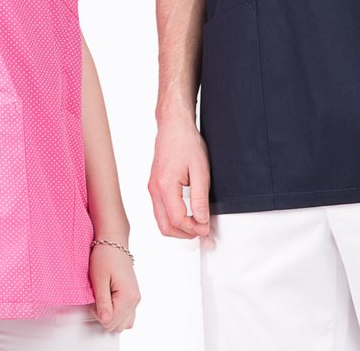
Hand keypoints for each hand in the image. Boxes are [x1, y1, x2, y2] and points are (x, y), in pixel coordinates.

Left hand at [89, 240, 138, 332]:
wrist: (114, 242)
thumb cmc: (105, 257)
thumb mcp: (99, 279)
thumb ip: (103, 302)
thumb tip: (105, 321)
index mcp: (128, 297)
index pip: (111, 322)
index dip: (97, 314)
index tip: (93, 301)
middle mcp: (135, 300)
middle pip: (118, 326)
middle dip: (104, 317)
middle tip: (97, 300)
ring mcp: (136, 298)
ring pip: (124, 324)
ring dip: (112, 317)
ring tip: (103, 301)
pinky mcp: (133, 296)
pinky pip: (128, 315)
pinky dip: (118, 314)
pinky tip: (110, 303)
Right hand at [148, 120, 210, 238]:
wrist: (174, 126)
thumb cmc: (186, 143)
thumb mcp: (200, 171)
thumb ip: (200, 199)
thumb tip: (202, 221)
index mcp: (164, 186)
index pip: (177, 220)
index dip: (193, 229)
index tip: (207, 229)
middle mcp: (154, 189)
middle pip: (165, 226)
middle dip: (184, 234)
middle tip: (202, 231)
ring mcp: (152, 188)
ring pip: (161, 220)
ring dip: (179, 227)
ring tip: (197, 224)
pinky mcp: (154, 186)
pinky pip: (161, 210)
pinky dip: (173, 218)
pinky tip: (188, 214)